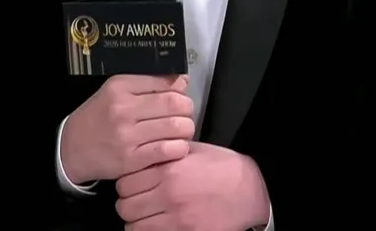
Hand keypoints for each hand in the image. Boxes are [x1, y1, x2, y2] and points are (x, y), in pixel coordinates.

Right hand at [60, 75, 194, 184]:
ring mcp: (127, 136)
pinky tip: (175, 147)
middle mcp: (123, 109)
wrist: (71, 149)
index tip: (180, 96)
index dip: (180, 89)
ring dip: (186, 129)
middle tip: (184, 115)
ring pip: (176, 127)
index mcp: (120, 86)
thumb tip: (183, 80)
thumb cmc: (99, 117)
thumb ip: (148, 83)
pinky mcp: (131, 160)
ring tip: (181, 131)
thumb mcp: (116, 91)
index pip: (166, 81)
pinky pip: (168, 150)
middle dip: (187, 109)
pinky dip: (179, 148)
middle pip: (175, 103)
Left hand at [115, 142, 269, 230]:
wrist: (250, 191)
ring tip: (147, 217)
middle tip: (138, 202)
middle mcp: (168, 194)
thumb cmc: (223, 168)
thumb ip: (165, 154)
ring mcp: (176, 218)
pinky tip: (158, 225)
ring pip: (133, 226)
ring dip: (137, 222)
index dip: (127, 185)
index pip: (125, 182)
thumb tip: (143, 156)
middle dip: (129, 204)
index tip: (134, 185)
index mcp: (168, 170)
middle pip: (125, 206)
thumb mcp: (193, 152)